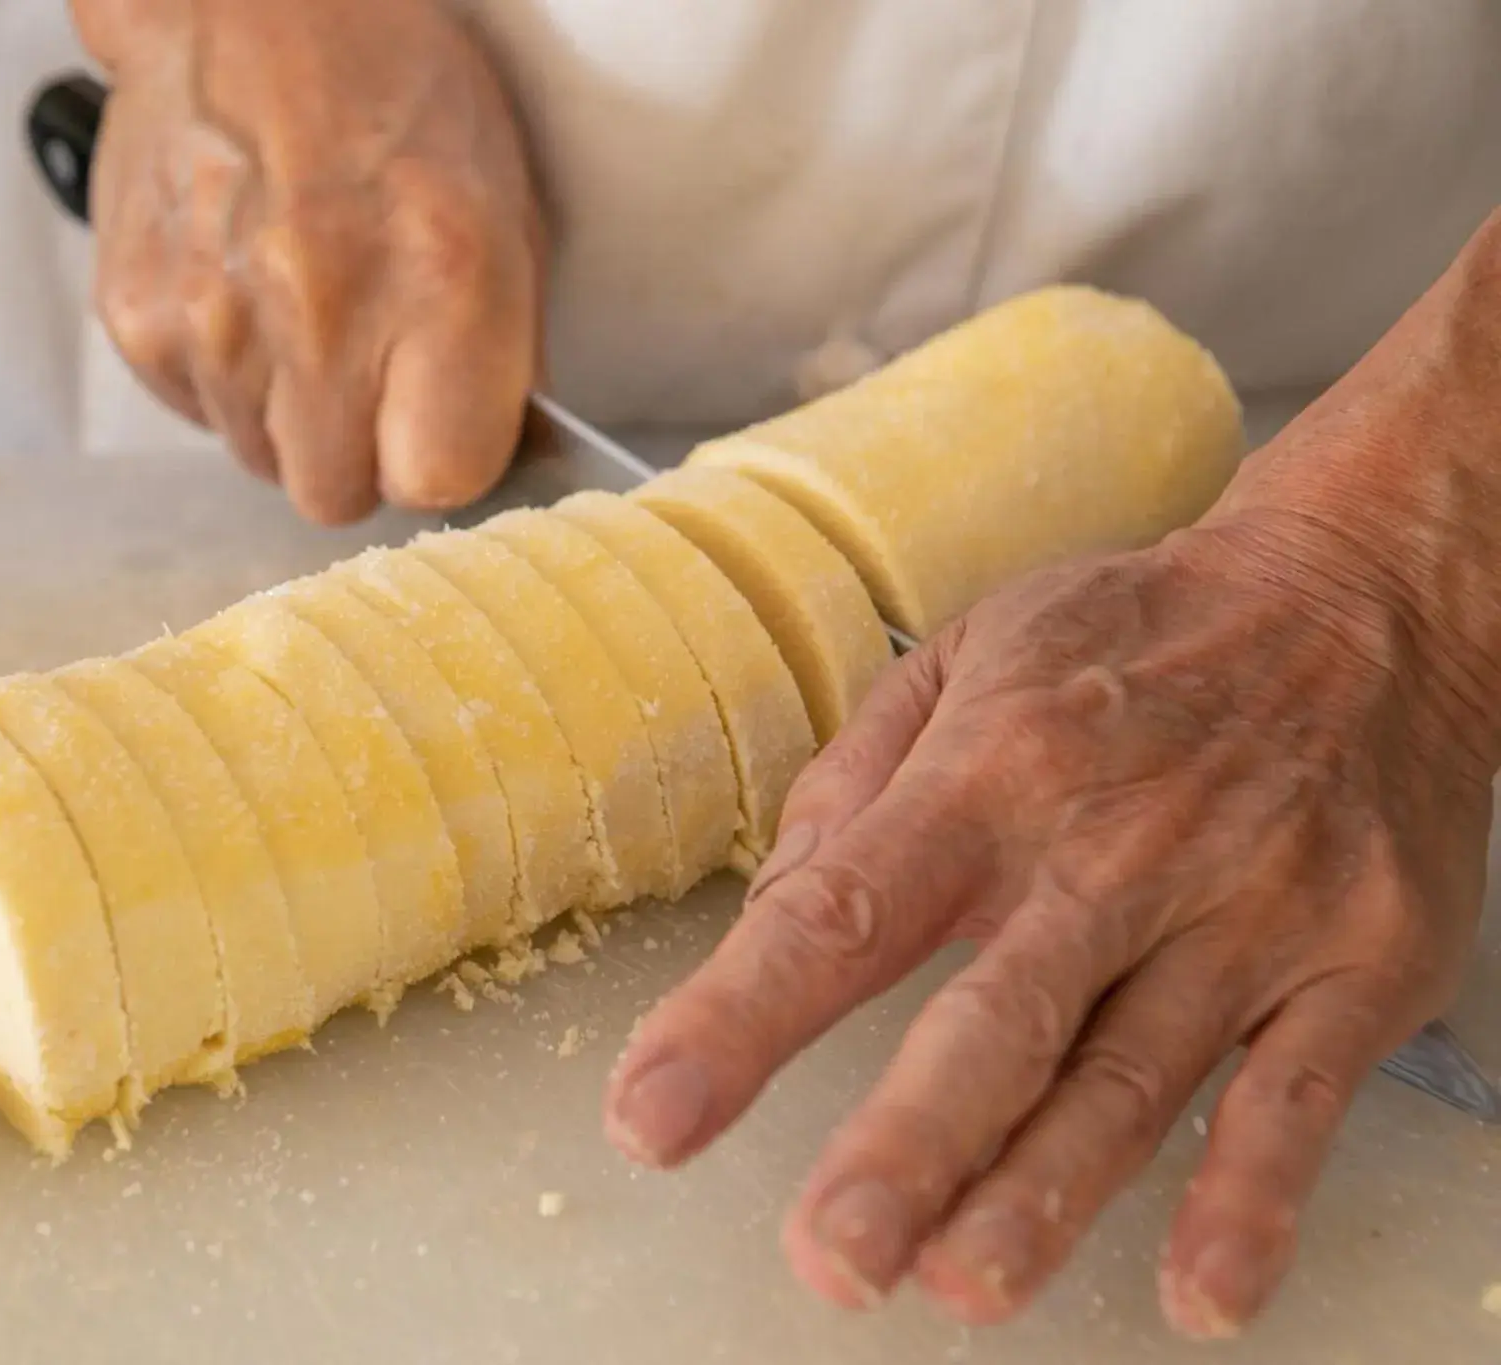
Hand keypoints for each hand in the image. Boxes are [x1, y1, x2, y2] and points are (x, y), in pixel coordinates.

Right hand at [71, 0, 544, 524]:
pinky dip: (222, 375)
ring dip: (286, 411)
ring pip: (259, 459)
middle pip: (335, 495)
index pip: (436, 482)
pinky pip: (195, 413)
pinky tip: (243, 291)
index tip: (440, 424)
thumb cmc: (387, 90)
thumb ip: (502, 350)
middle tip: (365, 368)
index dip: (441, 462)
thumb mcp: (499, 206)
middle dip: (357, 451)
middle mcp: (318, 309)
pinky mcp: (136, 317)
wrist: (244, 2)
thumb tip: (499, 454)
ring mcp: (213, 319)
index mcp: (438, 281)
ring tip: (300, 306)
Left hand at [602, 514, 1490, 1335]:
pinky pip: (1295, 1096)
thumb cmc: (1138, 635)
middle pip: (997, 1017)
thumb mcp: (973, 654)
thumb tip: (776, 910)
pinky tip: (1199, 1289)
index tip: (653, 1115)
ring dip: (1048, 1190)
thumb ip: (858, 783)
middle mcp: (1110, 849)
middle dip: (910, 1144)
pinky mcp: (1355, 960)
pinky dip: (1250, 1199)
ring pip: (1132, 1074)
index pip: (842, 912)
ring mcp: (1243, 909)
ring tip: (968, 1282)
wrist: (1367, 591)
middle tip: (833, 1254)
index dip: (738, 1021)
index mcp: (990, 772)